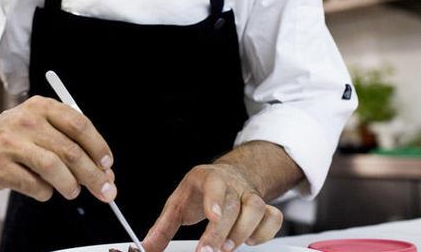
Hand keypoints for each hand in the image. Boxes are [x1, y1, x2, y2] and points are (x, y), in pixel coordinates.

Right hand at [0, 95, 116, 202]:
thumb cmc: (18, 134)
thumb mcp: (42, 123)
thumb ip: (71, 142)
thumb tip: (103, 171)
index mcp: (42, 106)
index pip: (79, 125)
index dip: (97, 147)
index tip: (107, 165)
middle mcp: (27, 121)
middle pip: (70, 151)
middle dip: (93, 175)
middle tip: (105, 190)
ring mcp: (11, 143)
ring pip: (53, 168)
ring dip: (70, 185)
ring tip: (72, 190)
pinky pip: (33, 185)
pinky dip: (46, 192)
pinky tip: (45, 188)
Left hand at [143, 163, 282, 251]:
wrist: (230, 176)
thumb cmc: (202, 191)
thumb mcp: (178, 203)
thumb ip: (163, 227)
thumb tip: (147, 247)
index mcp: (209, 178)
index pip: (214, 184)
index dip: (214, 200)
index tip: (211, 216)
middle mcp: (232, 184)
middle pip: (233, 205)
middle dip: (222, 231)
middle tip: (210, 251)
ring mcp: (250, 194)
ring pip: (257, 209)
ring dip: (243, 232)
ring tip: (227, 248)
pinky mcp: (264, 206)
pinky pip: (273, 218)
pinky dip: (264, 232)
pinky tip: (248, 240)